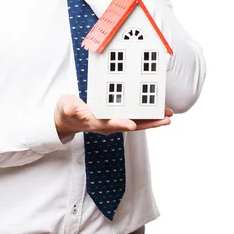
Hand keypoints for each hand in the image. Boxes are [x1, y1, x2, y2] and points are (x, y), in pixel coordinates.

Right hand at [55, 94, 172, 140]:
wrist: (68, 118)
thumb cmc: (67, 111)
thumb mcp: (65, 107)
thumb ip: (68, 108)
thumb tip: (71, 108)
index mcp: (95, 122)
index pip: (110, 124)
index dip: (121, 124)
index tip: (132, 124)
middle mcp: (108, 125)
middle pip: (131, 125)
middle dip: (149, 123)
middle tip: (165, 120)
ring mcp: (114, 122)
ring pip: (137, 122)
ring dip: (153, 120)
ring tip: (168, 115)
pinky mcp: (117, 117)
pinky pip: (135, 117)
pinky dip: (147, 114)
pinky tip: (158, 110)